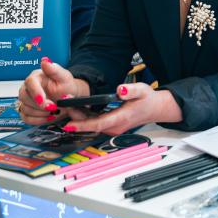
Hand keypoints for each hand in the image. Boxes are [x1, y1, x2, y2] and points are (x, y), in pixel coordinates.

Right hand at [17, 57, 87, 125]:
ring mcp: (26, 100)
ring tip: (55, 112)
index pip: (30, 82)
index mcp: (36, 76)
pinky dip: (38, 120)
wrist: (68, 97)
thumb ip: (54, 69)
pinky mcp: (26, 111)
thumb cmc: (66, 85)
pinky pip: (26, 118)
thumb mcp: (64, 76)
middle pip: (24, 97)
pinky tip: (49, 117)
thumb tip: (45, 60)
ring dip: (41, 113)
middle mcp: (28, 88)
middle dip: (39, 105)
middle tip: (54, 108)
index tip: (43, 101)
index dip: (35, 92)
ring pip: (25, 109)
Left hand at [60, 84, 181, 134]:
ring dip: (78, 118)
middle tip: (63, 105)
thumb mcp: (142, 90)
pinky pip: (94, 124)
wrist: (153, 109)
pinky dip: (84, 118)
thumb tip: (120, 90)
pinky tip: (76, 110)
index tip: (68, 124)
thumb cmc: (147, 99)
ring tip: (66, 106)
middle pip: (91, 125)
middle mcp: (115, 126)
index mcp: (121, 118)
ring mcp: (112, 127)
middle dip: (75, 118)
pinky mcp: (110, 125)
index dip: (82, 124)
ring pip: (91, 125)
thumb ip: (131, 90)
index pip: (98, 124)